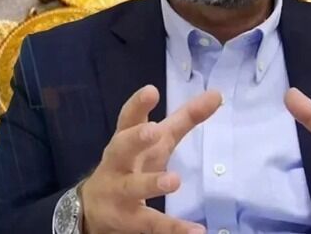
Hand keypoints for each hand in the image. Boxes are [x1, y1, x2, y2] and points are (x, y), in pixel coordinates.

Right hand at [81, 85, 221, 233]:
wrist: (94, 208)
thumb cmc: (132, 164)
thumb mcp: (156, 141)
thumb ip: (185, 118)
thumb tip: (217, 94)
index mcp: (125, 140)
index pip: (128, 119)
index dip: (138, 105)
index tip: (151, 91)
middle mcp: (118, 163)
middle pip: (121, 148)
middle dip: (134, 139)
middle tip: (153, 131)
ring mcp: (120, 191)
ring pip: (133, 186)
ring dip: (152, 183)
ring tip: (174, 180)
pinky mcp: (129, 219)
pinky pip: (152, 223)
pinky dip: (173, 228)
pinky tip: (195, 231)